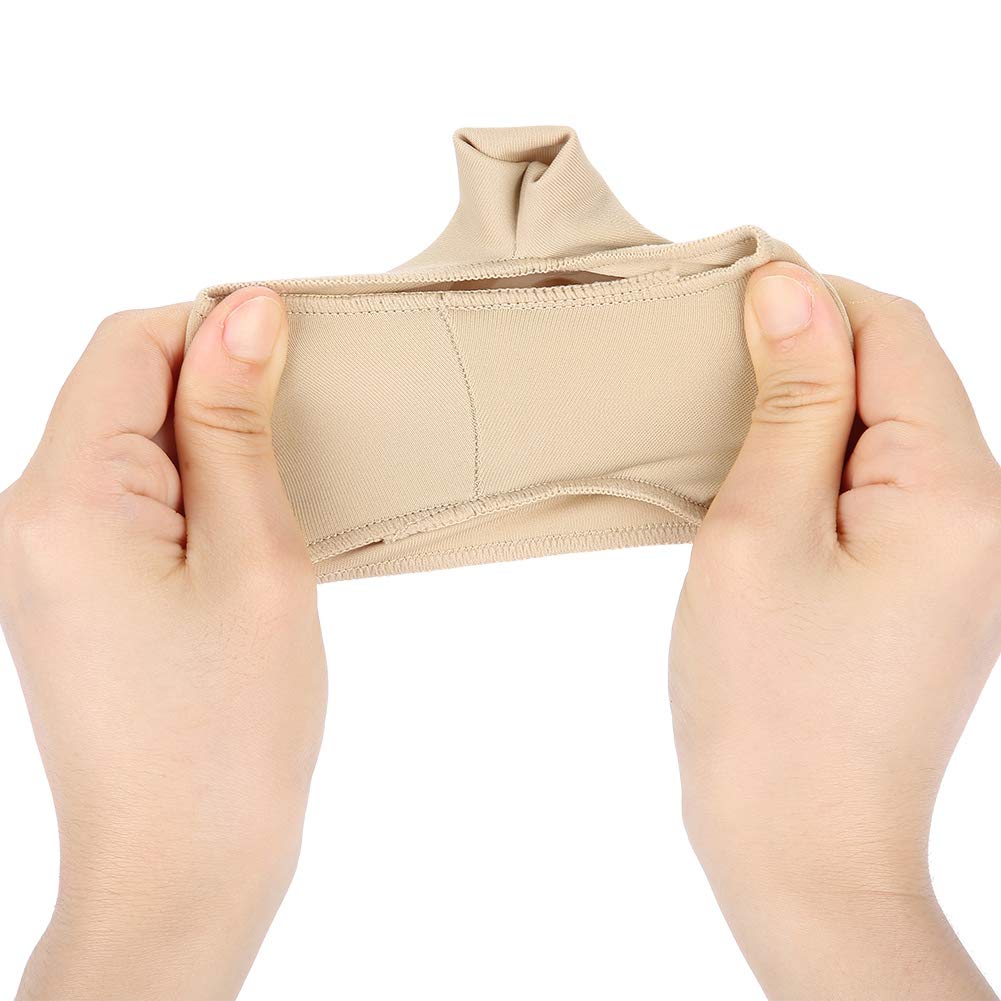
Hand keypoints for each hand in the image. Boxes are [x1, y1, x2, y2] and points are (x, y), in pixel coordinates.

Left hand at [0, 289, 325, 999]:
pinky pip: (124, 501)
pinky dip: (189, 496)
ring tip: (271, 512)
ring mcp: (38, 560)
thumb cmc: (229, 731)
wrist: (180, 869)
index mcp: (63, 500)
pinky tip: (239, 541)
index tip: (294, 372)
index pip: (130, 344)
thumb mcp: (256, 556)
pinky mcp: (64, 592)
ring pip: (127, 445)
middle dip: (215, 396)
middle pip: (121, 390)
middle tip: (295, 456)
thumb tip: (242, 309)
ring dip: (207, 450)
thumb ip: (234, 424)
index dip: (216, 335)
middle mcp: (26, 520)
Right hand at [670, 262, 1000, 998]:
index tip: (721, 307)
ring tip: (723, 432)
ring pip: (885, 433)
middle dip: (805, 355)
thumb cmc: (768, 702)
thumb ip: (793, 400)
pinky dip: (816, 468)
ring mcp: (962, 557)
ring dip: (805, 414)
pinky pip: (879, 489)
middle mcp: (985, 516)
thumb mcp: (761, 528)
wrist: (802, 849)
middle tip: (706, 375)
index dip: (809, 298)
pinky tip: (758, 487)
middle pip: (899, 378)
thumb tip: (793, 284)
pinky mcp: (930, 589)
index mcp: (957, 490)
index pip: (893, 330)